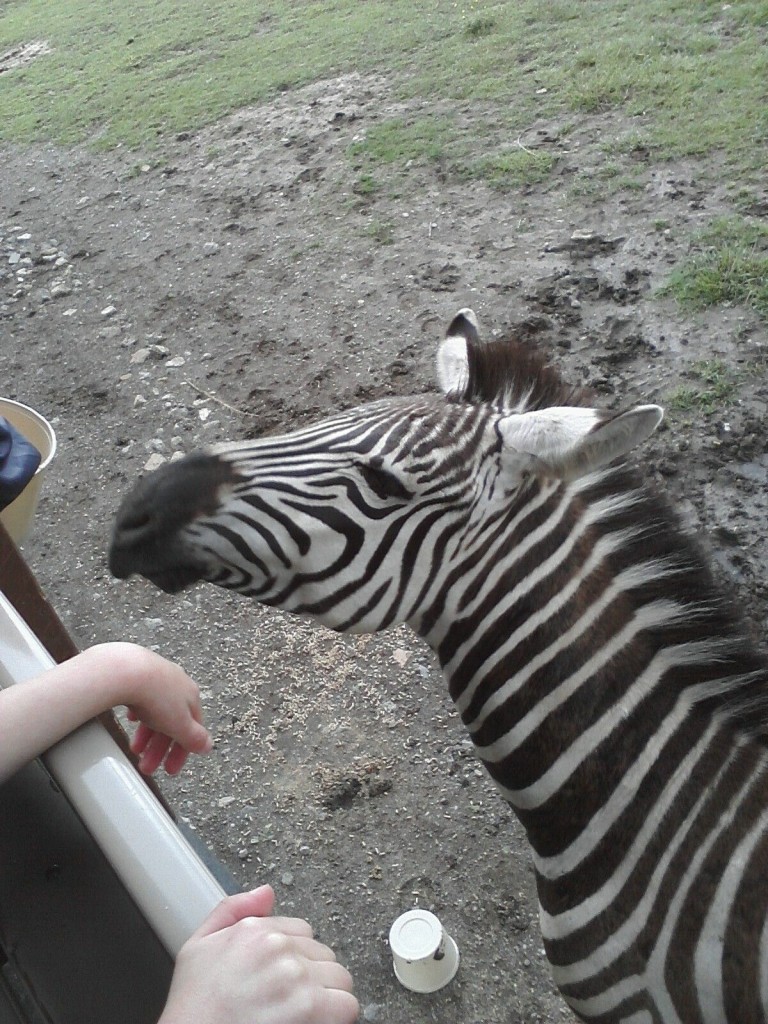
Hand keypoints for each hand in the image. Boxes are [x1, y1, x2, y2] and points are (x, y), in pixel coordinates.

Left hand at [84, 643, 211, 774]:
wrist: (125, 671)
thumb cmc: (155, 694)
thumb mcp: (180, 725)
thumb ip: (194, 738)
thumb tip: (208, 745)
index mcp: (192, 695)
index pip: (192, 729)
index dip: (182, 751)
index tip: (171, 768)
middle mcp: (177, 683)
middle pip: (172, 722)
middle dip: (159, 748)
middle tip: (147, 766)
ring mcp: (157, 676)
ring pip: (155, 711)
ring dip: (146, 735)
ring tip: (135, 750)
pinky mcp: (136, 672)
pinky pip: (140, 697)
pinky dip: (137, 713)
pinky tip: (132, 720)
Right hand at [159, 886, 358, 1023]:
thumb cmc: (193, 1008)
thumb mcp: (198, 947)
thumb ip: (231, 910)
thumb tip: (267, 892)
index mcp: (256, 930)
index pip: (302, 933)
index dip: (294, 959)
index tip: (281, 981)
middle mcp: (279, 948)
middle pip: (323, 956)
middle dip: (312, 977)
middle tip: (288, 1001)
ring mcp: (297, 977)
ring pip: (339, 980)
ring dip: (327, 997)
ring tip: (300, 1014)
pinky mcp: (311, 1008)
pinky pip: (346, 1006)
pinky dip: (336, 1018)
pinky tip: (314, 1023)